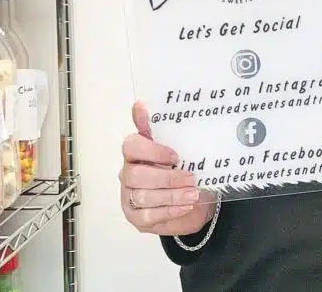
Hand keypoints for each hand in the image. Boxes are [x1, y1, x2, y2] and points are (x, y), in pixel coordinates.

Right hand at [120, 101, 214, 235]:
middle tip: (190, 178)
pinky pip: (149, 216)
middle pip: (136, 176)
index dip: (152, 151)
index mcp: (135, 153)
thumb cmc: (181, 169)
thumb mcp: (177, 147)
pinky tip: (185, 206)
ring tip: (193, 194)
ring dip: (171, 195)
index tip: (175, 155)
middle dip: (166, 178)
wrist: (193, 199)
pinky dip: (170, 210)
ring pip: (143, 197)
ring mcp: (129, 198)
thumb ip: (158, 128)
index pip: (131, 147)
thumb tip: (139, 104)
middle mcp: (128, 175)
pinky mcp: (137, 218)